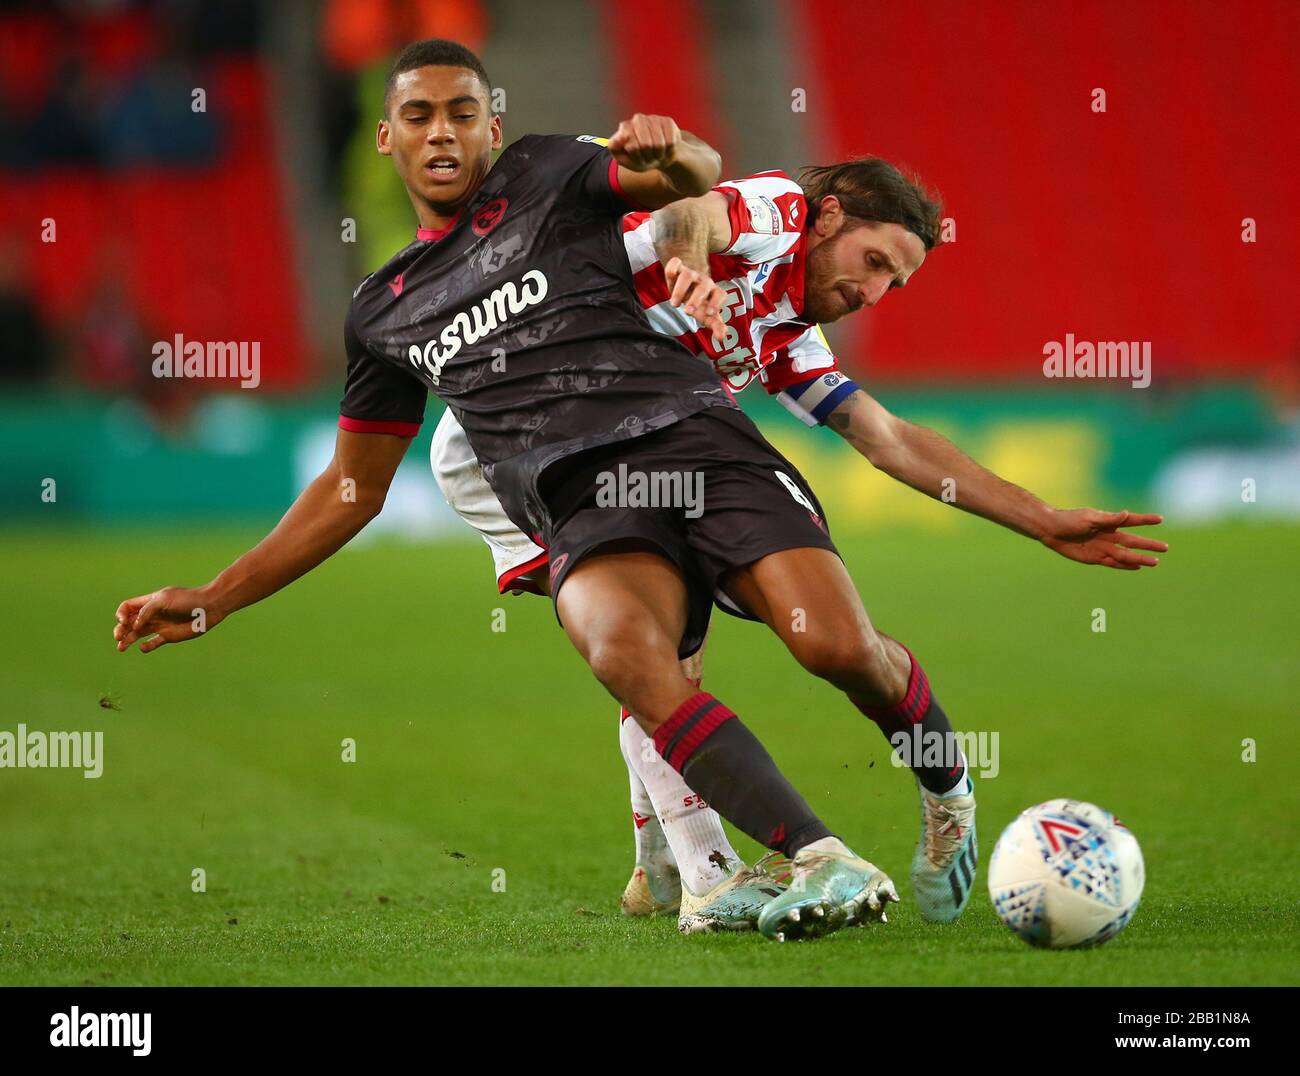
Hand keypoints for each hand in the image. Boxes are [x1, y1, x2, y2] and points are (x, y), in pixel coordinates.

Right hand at [114, 585, 222, 652]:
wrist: (209, 607)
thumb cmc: (187, 599)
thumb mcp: (163, 599)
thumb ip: (147, 611)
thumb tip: (133, 625)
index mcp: (150, 601)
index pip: (128, 607)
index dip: (121, 614)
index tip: (123, 620)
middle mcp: (153, 614)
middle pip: (130, 622)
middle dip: (121, 629)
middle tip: (118, 637)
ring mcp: (160, 625)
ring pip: (138, 633)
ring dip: (128, 640)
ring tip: (121, 648)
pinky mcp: (169, 636)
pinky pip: (154, 643)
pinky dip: (147, 646)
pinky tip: (142, 648)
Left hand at [608, 113, 681, 171]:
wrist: (660, 157)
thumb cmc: (639, 158)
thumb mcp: (623, 159)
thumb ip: (615, 148)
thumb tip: (621, 135)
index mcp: (624, 128)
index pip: (632, 147)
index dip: (636, 158)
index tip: (636, 157)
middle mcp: (637, 119)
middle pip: (646, 145)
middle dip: (648, 156)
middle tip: (647, 156)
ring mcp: (653, 118)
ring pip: (659, 145)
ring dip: (658, 155)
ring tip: (655, 152)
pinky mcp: (667, 121)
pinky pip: (670, 142)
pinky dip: (668, 150)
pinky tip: (665, 147)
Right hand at [663, 256, 726, 345]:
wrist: (688, 285)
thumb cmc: (699, 303)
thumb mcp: (706, 315)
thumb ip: (715, 325)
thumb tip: (722, 338)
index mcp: (714, 293)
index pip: (720, 295)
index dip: (716, 303)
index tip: (709, 314)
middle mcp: (704, 282)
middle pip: (704, 286)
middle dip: (696, 299)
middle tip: (688, 312)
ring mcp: (691, 275)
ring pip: (687, 275)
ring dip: (680, 290)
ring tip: (674, 304)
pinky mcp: (678, 269)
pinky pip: (675, 263)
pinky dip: (671, 269)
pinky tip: (669, 277)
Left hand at [1039, 508, 1167, 569]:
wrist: (1051, 531)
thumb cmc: (1069, 520)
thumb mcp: (1089, 518)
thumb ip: (1109, 519)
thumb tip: (1127, 514)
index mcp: (1108, 522)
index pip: (1131, 521)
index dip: (1145, 520)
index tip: (1160, 519)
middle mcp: (1108, 535)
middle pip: (1133, 541)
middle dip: (1148, 545)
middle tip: (1166, 548)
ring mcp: (1103, 547)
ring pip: (1126, 554)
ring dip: (1140, 558)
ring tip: (1155, 562)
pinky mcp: (1095, 558)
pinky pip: (1113, 563)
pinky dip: (1125, 565)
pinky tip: (1137, 567)